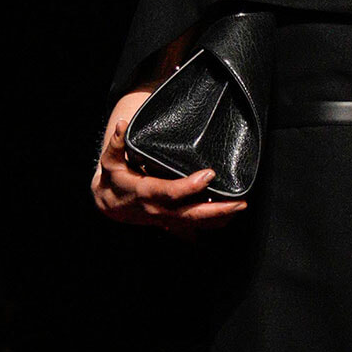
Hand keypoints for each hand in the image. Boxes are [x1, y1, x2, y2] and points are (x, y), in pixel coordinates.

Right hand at [91, 102, 248, 239]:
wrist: (111, 206)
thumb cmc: (114, 180)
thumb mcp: (111, 161)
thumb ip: (117, 143)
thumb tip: (122, 126)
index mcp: (146, 193)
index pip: (171, 192)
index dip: (190, 186)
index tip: (209, 174)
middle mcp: (159, 210)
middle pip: (191, 214)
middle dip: (217, 210)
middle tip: (239, 202)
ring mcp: (167, 219)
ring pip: (197, 223)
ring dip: (220, 217)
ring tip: (240, 207)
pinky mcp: (172, 223)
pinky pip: (196, 226)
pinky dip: (214, 223)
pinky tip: (229, 215)